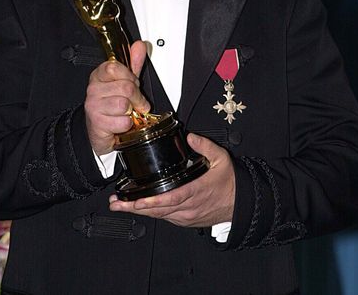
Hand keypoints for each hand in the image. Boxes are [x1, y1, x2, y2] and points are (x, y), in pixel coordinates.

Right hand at [85, 40, 149, 154]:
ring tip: (127, 112)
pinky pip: (123, 121)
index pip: (114, 67)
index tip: (132, 83)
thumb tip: (139, 45)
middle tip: (135, 101)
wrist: (99, 130)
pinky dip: (126, 124)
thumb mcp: (124, 81)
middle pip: (125, 87)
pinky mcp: (97, 122)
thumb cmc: (111, 104)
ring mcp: (93, 105)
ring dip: (131, 111)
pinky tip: (120, 122)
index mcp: (99, 75)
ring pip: (124, 104)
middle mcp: (94, 89)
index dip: (129, 76)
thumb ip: (133, 63)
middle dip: (136, 97)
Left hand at [109, 133, 235, 227]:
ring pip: (159, 216)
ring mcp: (186, 216)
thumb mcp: (221, 158)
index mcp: (195, 191)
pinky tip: (139, 208)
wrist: (241, 203)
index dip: (151, 201)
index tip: (136, 200)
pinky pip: (165, 218)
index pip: (170, 198)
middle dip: (135, 207)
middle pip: (158, 210)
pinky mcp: (186, 221)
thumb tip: (190, 136)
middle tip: (117, 203)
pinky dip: (151, 213)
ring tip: (121, 205)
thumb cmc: (230, 182)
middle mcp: (188, 207)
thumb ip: (205, 145)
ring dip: (139, 211)